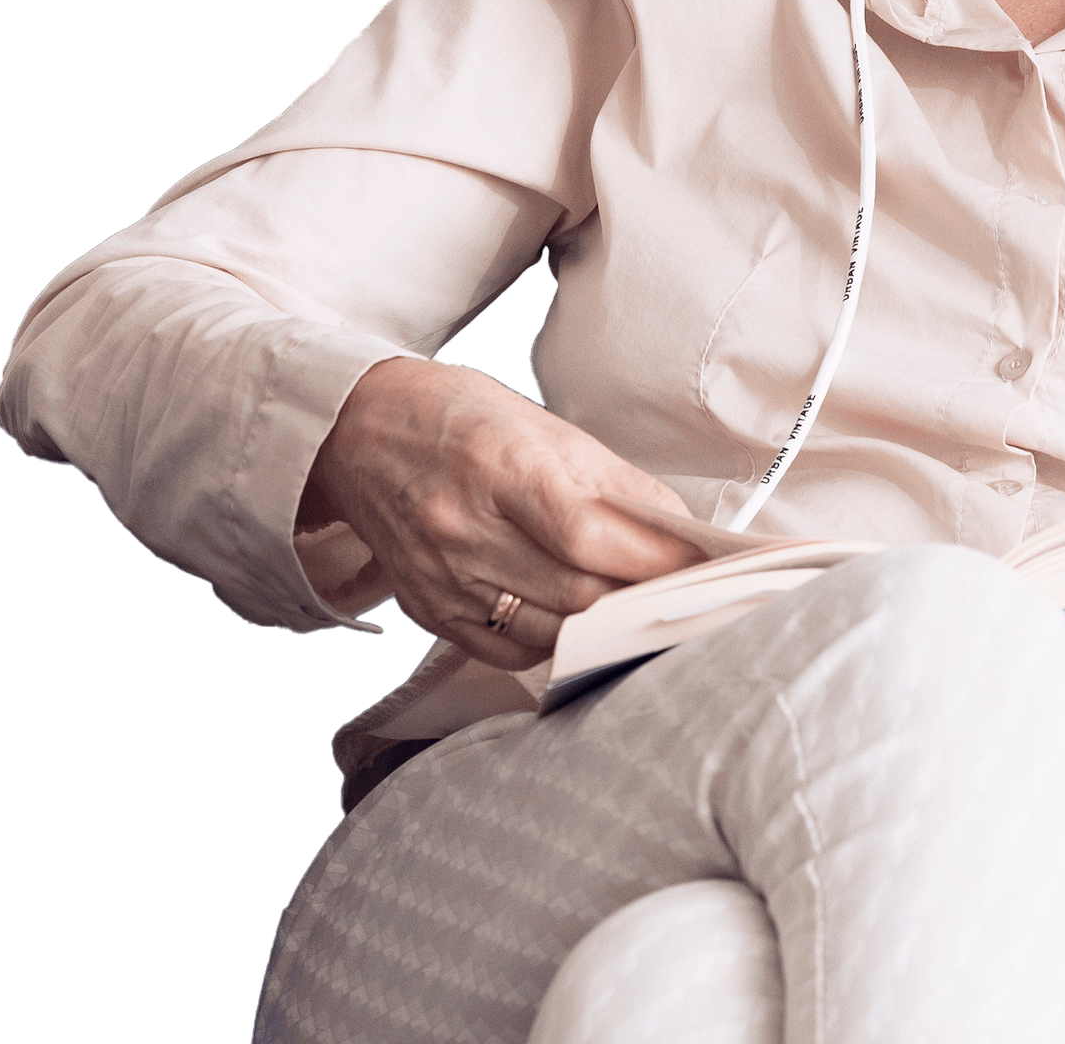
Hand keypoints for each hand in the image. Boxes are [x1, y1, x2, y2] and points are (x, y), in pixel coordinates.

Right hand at [298, 357, 700, 669]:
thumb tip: (676, 530)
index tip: (704, 562)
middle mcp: (466, 528)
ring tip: (646, 605)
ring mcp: (444, 578)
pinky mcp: (431, 611)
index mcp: (501, 465)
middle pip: (580, 590)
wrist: (359, 431)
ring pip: (553, 628)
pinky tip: (580, 618)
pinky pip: (512, 649)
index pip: (592, 534)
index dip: (656, 557)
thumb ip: (610, 482)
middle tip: (691, 591)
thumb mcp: (542, 424)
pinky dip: (559, 641)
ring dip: (610, 622)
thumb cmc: (459, 416)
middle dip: (646, 594)